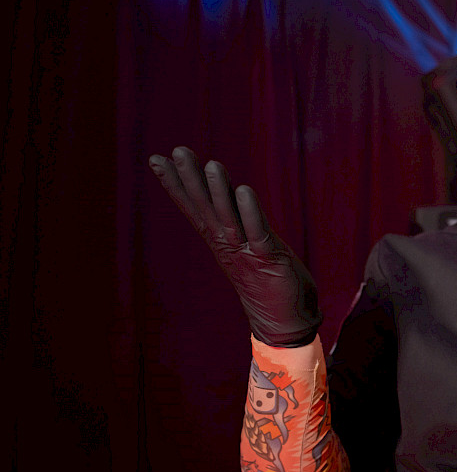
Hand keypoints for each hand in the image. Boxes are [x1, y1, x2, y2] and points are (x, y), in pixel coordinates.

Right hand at [148, 146, 321, 346]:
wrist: (283, 320)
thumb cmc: (267, 280)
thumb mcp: (248, 245)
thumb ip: (238, 221)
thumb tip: (231, 192)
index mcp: (220, 239)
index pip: (194, 207)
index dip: (176, 183)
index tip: (157, 159)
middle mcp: (227, 243)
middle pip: (204, 206)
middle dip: (190, 178)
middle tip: (177, 151)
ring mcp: (245, 251)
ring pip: (227, 216)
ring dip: (218, 190)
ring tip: (210, 163)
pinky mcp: (267, 258)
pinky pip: (256, 231)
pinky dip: (250, 211)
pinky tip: (244, 190)